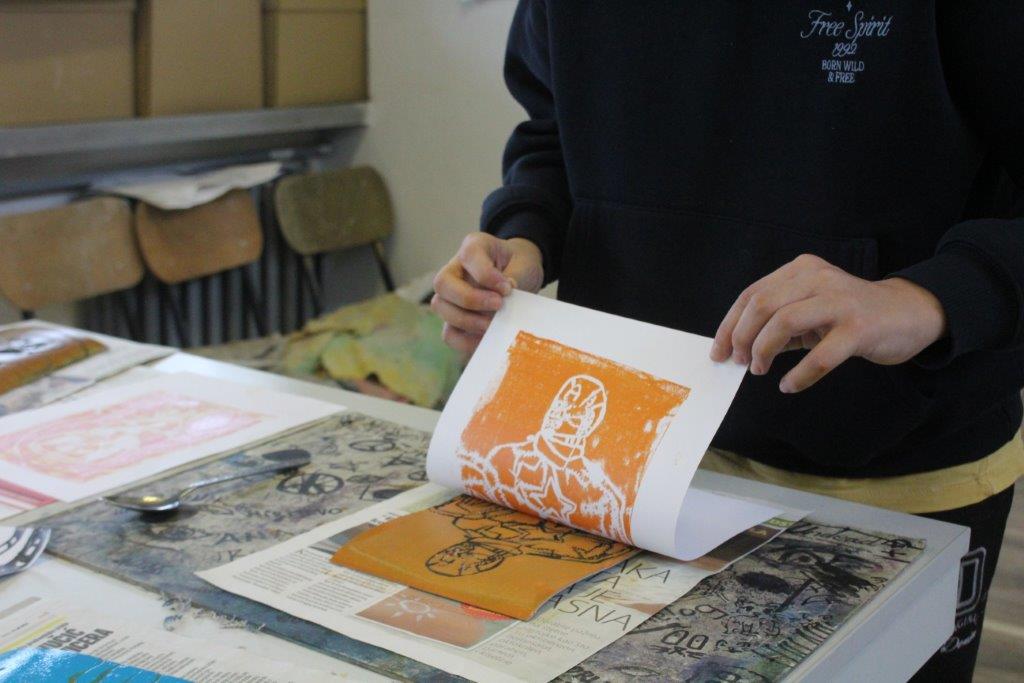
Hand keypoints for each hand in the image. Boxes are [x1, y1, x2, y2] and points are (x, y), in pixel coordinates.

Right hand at [432, 233, 543, 352]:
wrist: (520, 276)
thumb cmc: (519, 266)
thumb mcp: (524, 265)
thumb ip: (515, 277)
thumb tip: (504, 295)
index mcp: (473, 247)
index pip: (468, 255)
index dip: (486, 274)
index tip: (508, 288)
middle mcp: (455, 269)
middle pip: (443, 284)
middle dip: (470, 299)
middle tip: (498, 306)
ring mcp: (450, 294)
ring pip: (440, 307)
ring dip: (467, 321)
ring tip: (494, 325)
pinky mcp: (454, 318)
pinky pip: (449, 333)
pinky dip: (466, 341)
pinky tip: (488, 339)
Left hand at [710, 254, 946, 392]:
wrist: (908, 313)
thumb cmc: (850, 315)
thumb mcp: (809, 310)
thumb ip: (777, 324)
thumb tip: (739, 349)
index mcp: (800, 270)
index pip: (751, 294)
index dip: (729, 325)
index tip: (718, 352)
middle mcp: (817, 278)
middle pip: (762, 305)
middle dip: (742, 338)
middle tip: (741, 362)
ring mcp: (839, 301)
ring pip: (784, 323)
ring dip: (764, 351)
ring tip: (761, 370)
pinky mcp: (859, 328)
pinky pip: (820, 356)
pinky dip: (799, 375)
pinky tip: (789, 385)